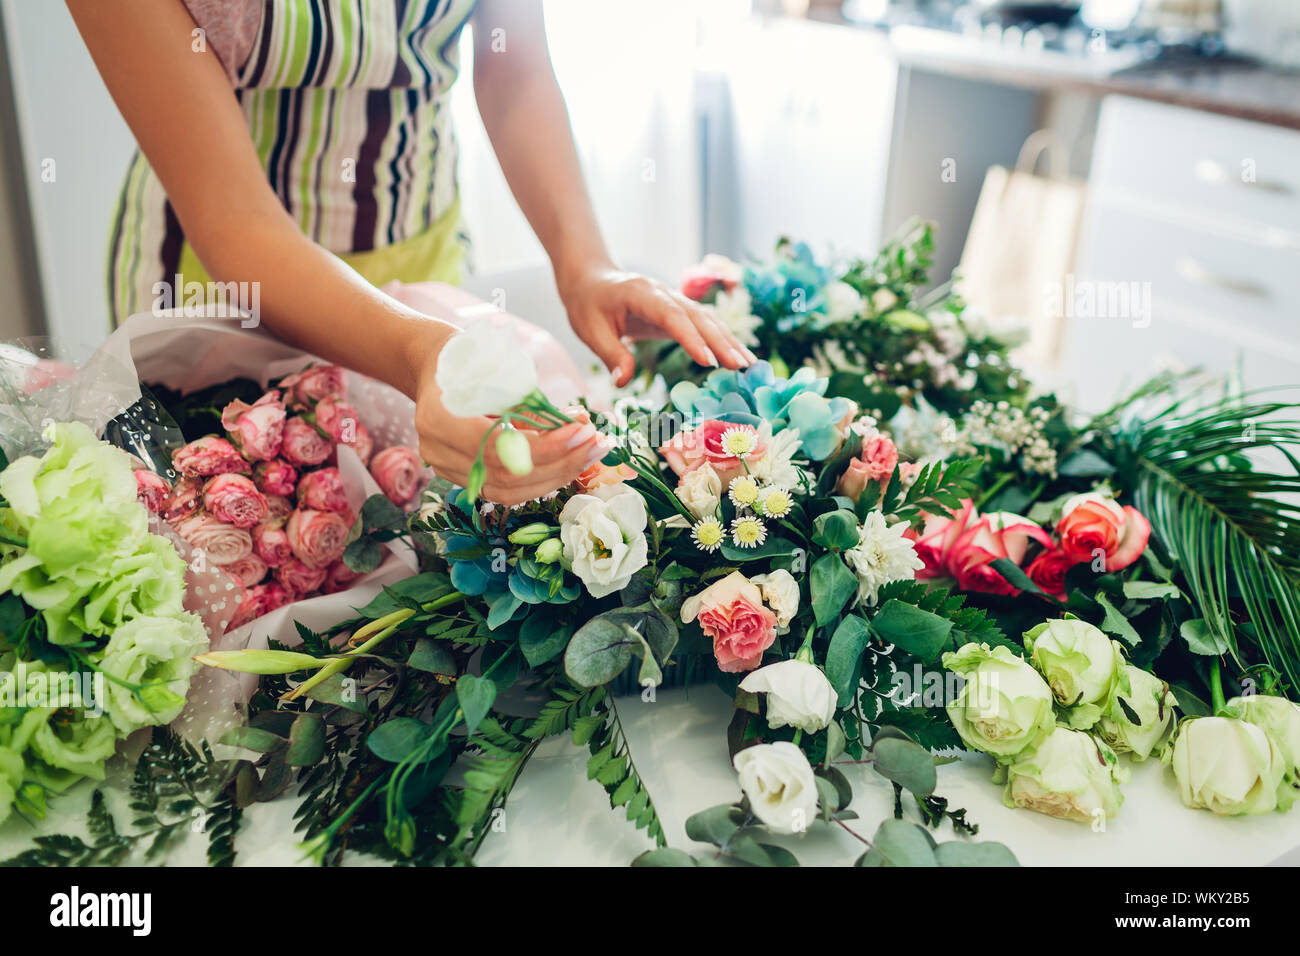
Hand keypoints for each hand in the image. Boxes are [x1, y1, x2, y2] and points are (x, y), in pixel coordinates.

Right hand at [411, 336, 608, 506]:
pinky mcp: (463, 477)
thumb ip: (535, 405)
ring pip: (510, 491)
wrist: (434, 365)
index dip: (546, 445)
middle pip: (508, 476)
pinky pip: (507, 490)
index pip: (499, 447)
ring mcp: (446, 469)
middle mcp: (438, 452)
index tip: (581, 430)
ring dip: (557, 474)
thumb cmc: (468, 358)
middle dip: (560, 462)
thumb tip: (581, 424)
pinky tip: (570, 462)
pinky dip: (542, 478)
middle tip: (597, 443)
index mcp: (439, 419)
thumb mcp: (499, 370)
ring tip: (590, 454)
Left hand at [558, 263, 757, 386]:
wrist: (591, 279)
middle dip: (721, 342)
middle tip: (741, 367)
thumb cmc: (588, 304)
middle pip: (698, 316)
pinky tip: (737, 356)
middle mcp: (664, 294)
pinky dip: (722, 339)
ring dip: (728, 341)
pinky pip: (703, 324)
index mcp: (642, 294)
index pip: (672, 316)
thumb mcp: (591, 330)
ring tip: (749, 365)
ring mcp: (674, 300)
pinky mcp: (678, 311)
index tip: (708, 361)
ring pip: (707, 319)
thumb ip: (611, 355)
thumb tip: (623, 383)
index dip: (692, 338)